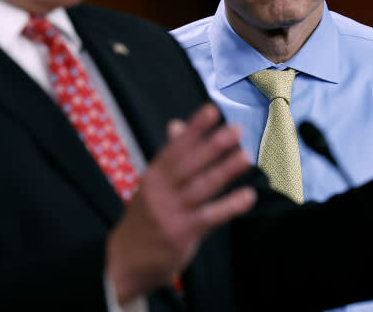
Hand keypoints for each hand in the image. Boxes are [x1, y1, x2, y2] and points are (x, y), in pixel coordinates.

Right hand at [106, 103, 256, 302]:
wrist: (124, 262)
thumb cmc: (144, 220)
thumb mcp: (151, 186)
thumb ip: (169, 156)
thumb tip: (177, 124)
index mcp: (153, 175)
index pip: (176, 147)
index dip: (195, 128)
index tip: (212, 110)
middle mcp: (160, 191)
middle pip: (189, 163)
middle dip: (213, 145)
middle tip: (236, 129)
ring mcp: (170, 212)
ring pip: (201, 187)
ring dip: (225, 171)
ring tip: (245, 156)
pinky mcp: (182, 233)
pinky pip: (210, 216)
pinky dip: (230, 205)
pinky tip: (248, 195)